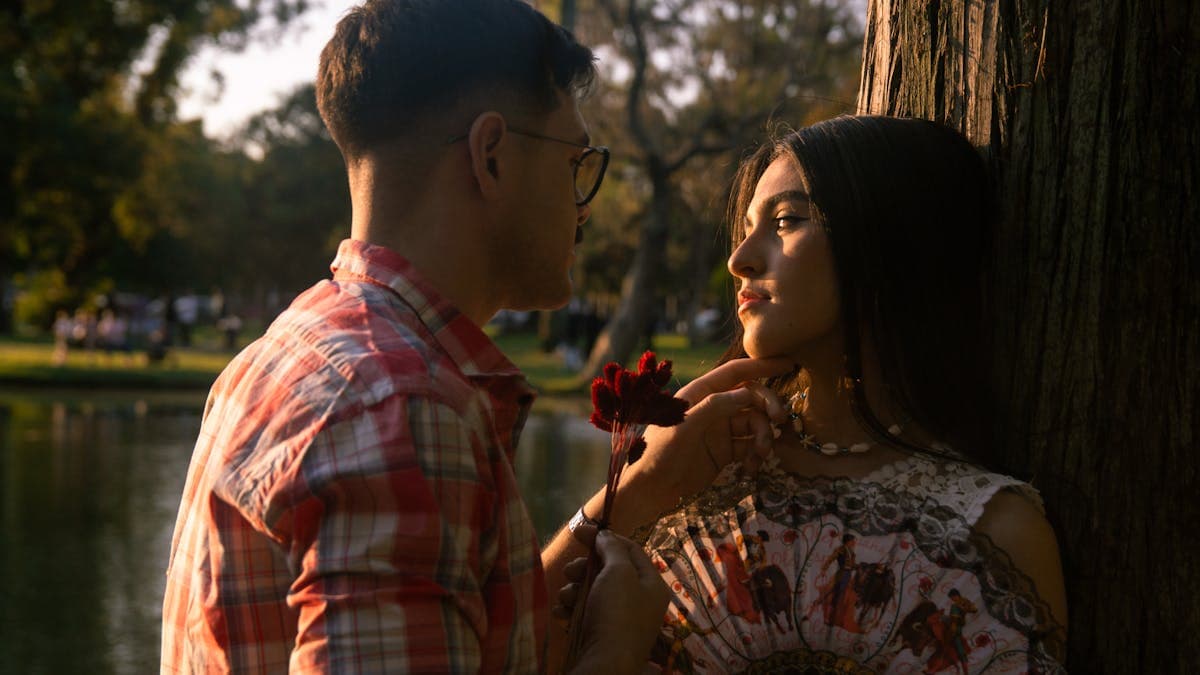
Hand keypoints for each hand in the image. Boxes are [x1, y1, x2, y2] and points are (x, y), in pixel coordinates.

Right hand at [555, 528, 667, 674]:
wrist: (605, 666)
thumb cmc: (617, 614)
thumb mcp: (619, 573)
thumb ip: (613, 548)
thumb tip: (606, 535)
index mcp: (651, 584)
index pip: (630, 550)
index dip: (605, 537)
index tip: (579, 530)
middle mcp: (638, 601)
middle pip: (608, 570)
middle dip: (585, 567)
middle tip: (571, 571)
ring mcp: (619, 620)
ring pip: (592, 591)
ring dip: (574, 589)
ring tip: (567, 598)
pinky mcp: (600, 634)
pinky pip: (583, 612)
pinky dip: (571, 609)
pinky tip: (563, 614)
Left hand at [619, 357, 793, 516]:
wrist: (650, 492)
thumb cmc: (659, 455)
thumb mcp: (684, 428)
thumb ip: (714, 407)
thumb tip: (748, 393)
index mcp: (699, 394)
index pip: (735, 372)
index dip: (761, 365)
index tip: (788, 363)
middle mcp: (711, 408)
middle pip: (751, 397)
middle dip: (768, 406)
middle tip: (780, 420)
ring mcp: (719, 430)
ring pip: (754, 423)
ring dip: (763, 436)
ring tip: (760, 455)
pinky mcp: (723, 452)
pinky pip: (749, 446)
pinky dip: (755, 455)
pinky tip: (750, 469)